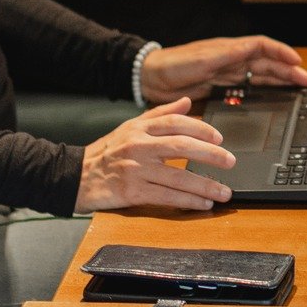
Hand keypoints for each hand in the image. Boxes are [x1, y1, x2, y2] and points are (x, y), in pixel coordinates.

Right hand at [75, 98, 236, 212]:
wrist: (75, 177)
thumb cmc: (106, 152)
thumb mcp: (131, 127)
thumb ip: (161, 114)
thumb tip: (187, 102)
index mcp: (139, 129)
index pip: (176, 123)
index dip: (201, 129)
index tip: (220, 138)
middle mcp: (138, 146)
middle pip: (181, 146)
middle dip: (210, 154)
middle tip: (230, 161)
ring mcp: (135, 170)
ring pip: (177, 176)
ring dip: (205, 185)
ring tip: (224, 192)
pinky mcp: (132, 192)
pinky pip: (166, 197)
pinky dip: (188, 201)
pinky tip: (203, 204)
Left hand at [141, 35, 306, 104]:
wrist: (150, 78)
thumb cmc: (174, 64)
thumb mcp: (203, 58)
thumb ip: (228, 54)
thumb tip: (254, 48)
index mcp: (230, 49)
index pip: (263, 47)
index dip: (282, 53)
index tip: (298, 62)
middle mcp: (232, 60)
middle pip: (267, 64)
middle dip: (288, 71)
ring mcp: (228, 75)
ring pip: (260, 77)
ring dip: (280, 82)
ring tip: (298, 89)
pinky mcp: (221, 89)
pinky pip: (247, 90)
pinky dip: (262, 93)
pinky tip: (272, 99)